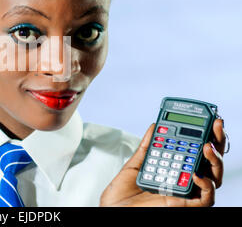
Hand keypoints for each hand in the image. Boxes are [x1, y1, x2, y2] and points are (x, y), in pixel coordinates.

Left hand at [100, 119, 224, 205]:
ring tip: (206, 146)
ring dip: (214, 159)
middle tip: (216, 124)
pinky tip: (195, 173)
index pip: (195, 151)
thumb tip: (155, 126)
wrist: (113, 211)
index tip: (208, 119)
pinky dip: (205, 185)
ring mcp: (187, 193)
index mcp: (174, 170)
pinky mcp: (186, 206)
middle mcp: (184, 180)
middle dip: (216, 141)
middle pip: (210, 161)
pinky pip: (206, 198)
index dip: (205, 135)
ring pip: (214, 177)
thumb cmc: (123, 196)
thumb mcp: (135, 165)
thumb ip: (146, 147)